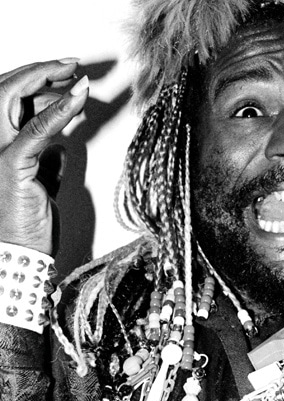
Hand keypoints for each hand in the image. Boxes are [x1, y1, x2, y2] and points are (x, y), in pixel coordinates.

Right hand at [0, 59, 88, 255]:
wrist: (21, 255)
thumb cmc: (29, 228)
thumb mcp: (42, 189)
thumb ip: (47, 165)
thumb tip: (61, 149)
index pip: (10, 101)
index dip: (36, 81)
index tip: (65, 74)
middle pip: (8, 90)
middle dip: (41, 71)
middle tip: (72, 65)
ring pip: (14, 99)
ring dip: (48, 82)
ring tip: (78, 78)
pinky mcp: (11, 165)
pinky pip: (36, 130)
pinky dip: (58, 110)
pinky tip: (77, 97)